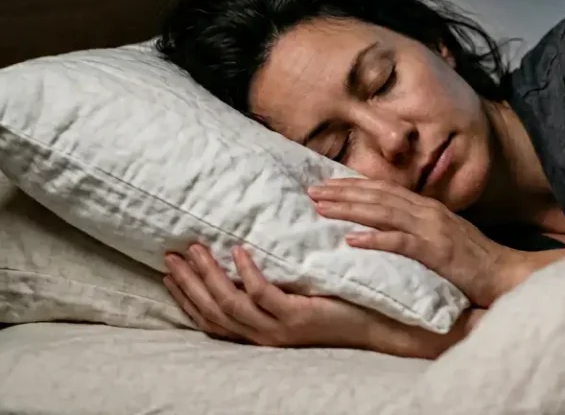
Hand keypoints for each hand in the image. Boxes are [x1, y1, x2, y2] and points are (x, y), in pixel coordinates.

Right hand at [162, 244, 477, 357]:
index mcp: (261, 329)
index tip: (168, 268)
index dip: (187, 294)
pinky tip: (239, 250)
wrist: (381, 320)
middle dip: (188, 282)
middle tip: (170, 254)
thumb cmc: (342, 300)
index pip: (211, 316)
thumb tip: (252, 245)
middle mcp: (264, 334)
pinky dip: (247, 272)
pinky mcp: (299, 317)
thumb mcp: (300, 289)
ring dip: (208, 275)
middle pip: (213, 310)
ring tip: (195, 248)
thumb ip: (276, 277)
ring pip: (230, 303)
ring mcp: (280, 328)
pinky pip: (263, 294)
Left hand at [307, 178, 526, 307]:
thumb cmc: (474, 262)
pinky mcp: (437, 252)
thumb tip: (389, 228)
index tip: (326, 184)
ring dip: (350, 209)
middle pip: (379, 196)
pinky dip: (375, 239)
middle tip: (312, 191)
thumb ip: (418, 229)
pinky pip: (401, 243)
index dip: (354, 185)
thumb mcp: (443, 238)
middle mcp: (429, 212)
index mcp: (429, 208)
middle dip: (343, 192)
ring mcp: (433, 230)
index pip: (385, 190)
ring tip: (322, 208)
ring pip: (384, 213)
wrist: (506, 273)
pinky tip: (351, 240)